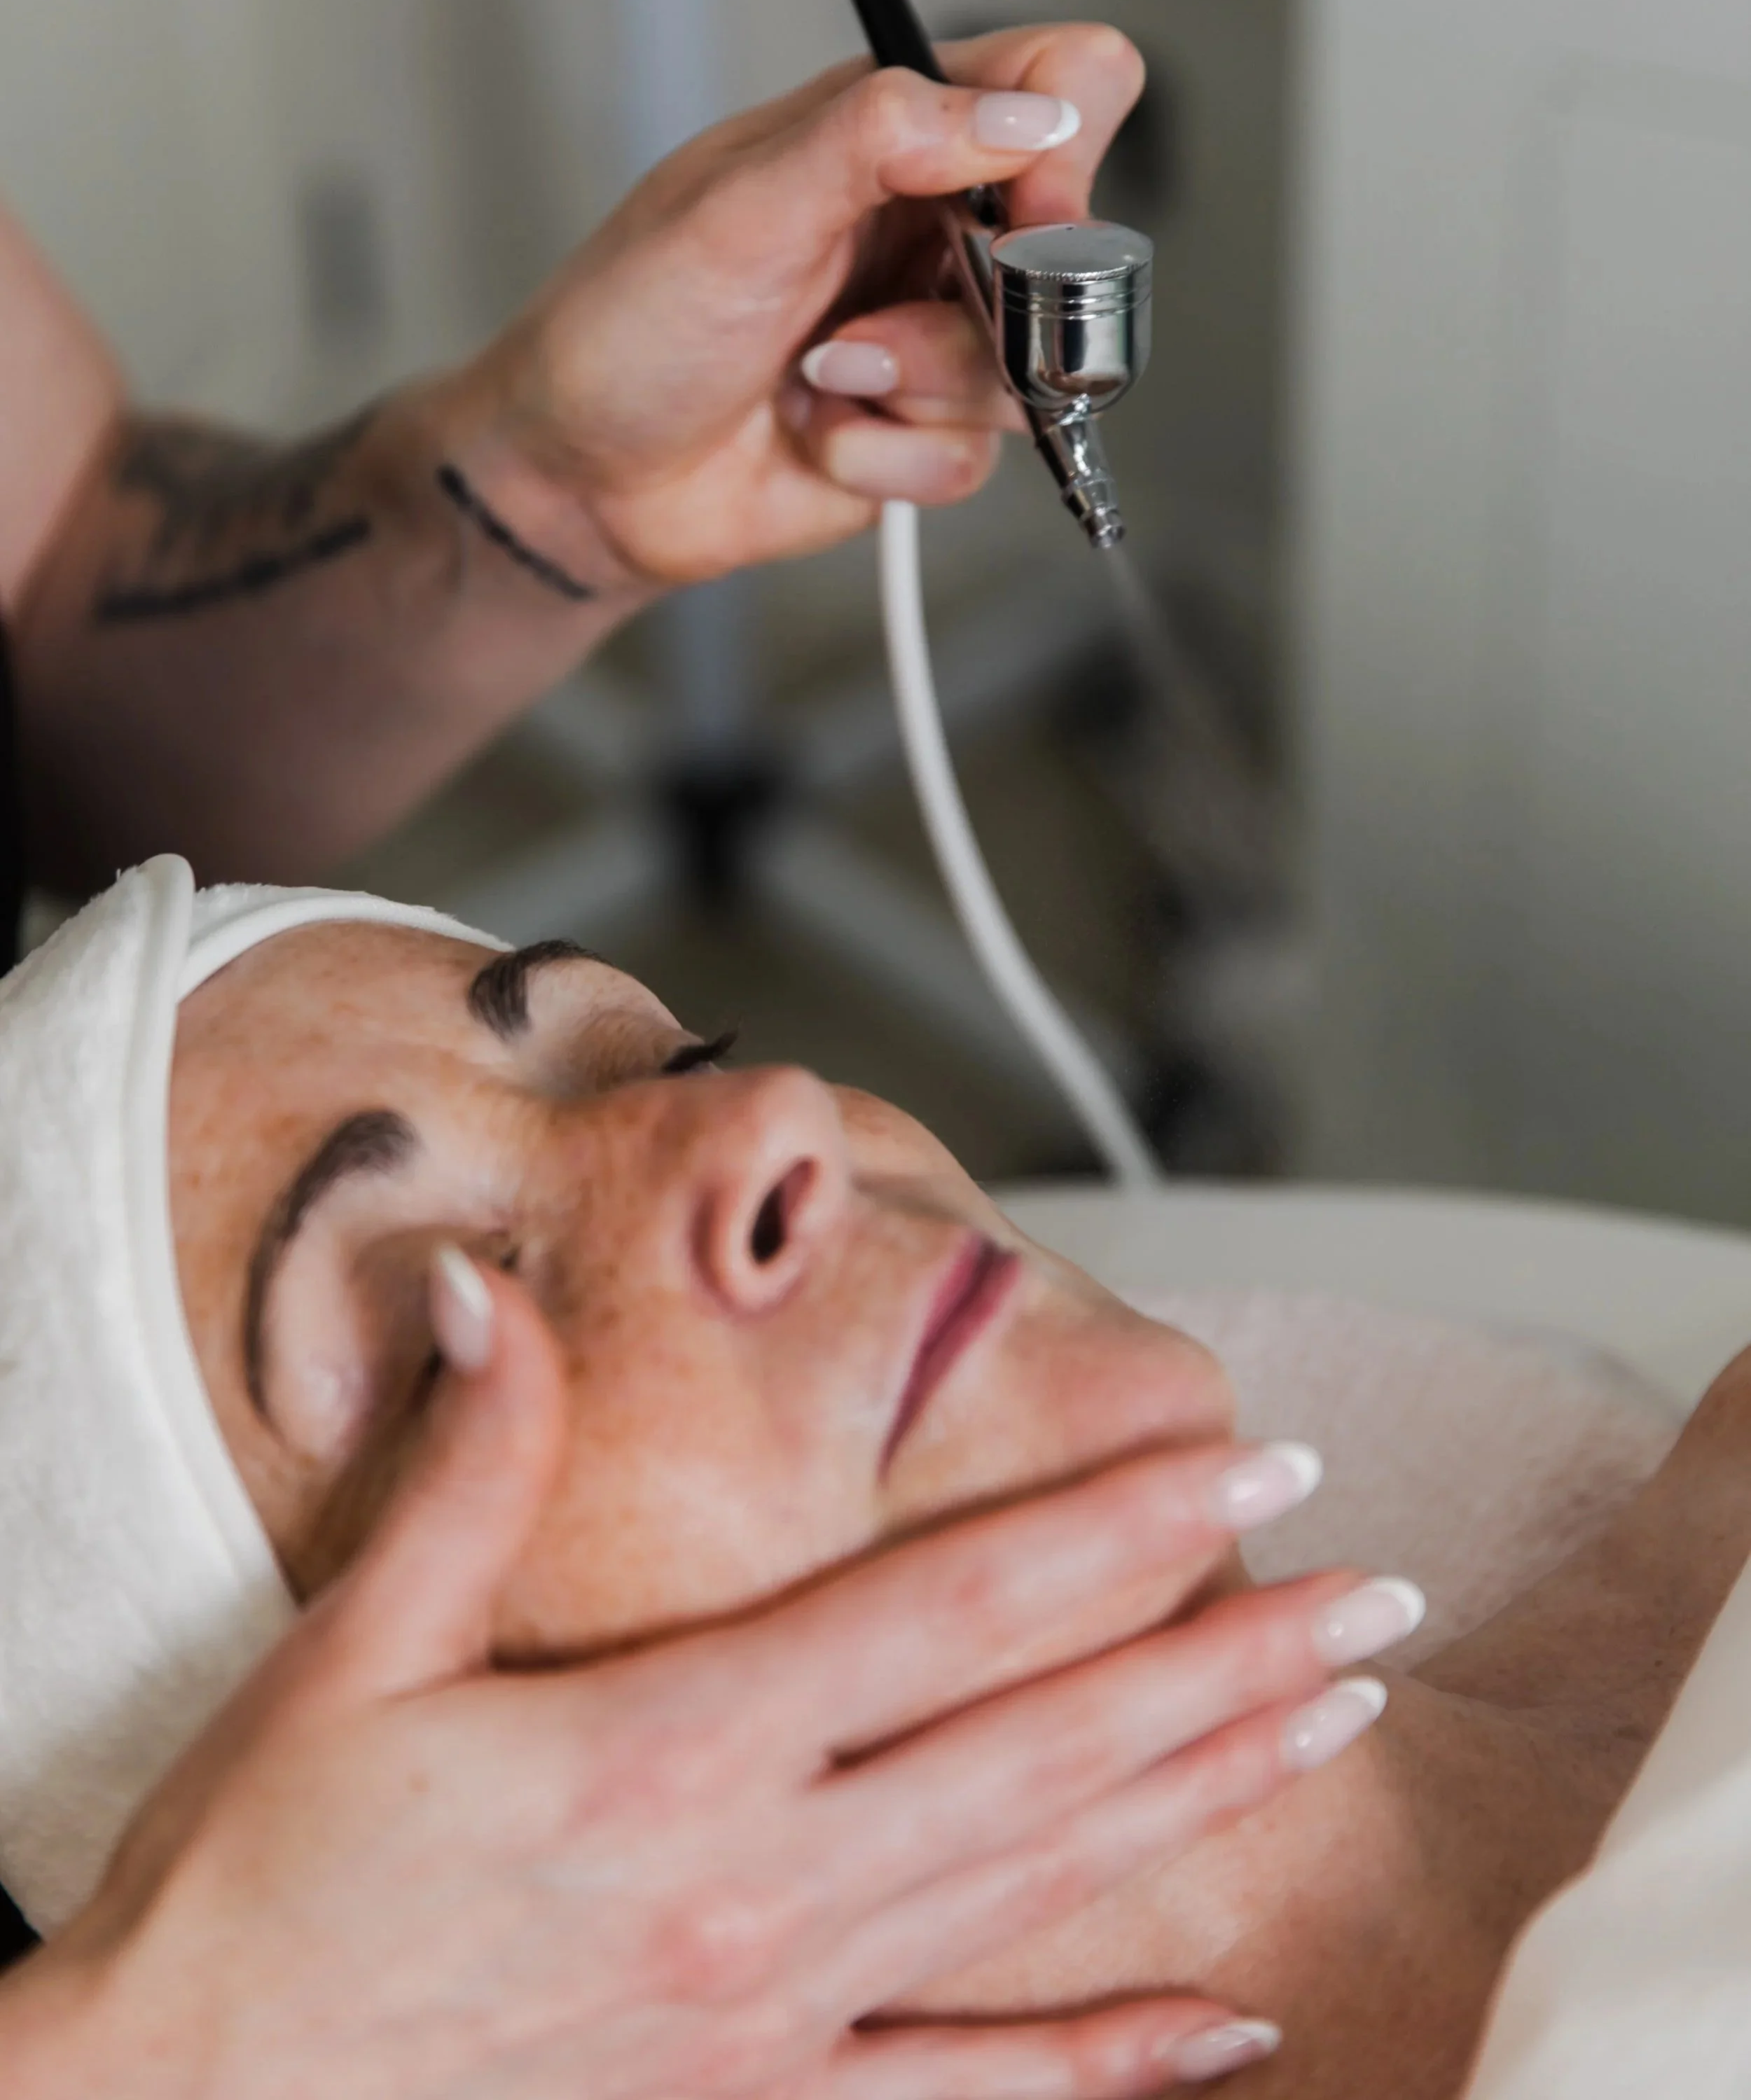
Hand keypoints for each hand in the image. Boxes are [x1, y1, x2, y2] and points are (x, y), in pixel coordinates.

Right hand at [5, 1277, 1372, 2099]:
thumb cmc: (255, 1888)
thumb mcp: (347, 1658)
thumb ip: (462, 1469)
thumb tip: (475, 1282)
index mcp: (668, 1747)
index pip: (950, 1610)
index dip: (1114, 1531)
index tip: (1248, 1471)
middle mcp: (755, 1883)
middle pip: (1044, 1747)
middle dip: (1224, 1657)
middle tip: (1374, 1593)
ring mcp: (772, 2018)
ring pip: (1040, 1889)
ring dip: (1201, 1797)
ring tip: (1334, 1724)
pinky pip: (968, 2097)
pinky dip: (1107, 2067)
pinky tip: (1226, 2040)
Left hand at [456, 24, 1144, 587]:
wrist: (582, 478)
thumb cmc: (627, 326)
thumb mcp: (741, 205)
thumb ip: (881, 136)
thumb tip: (1024, 114)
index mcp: (890, 135)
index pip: (1055, 82)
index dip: (1065, 140)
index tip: (1028, 206)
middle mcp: (922, 229)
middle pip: (1070, 246)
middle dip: (990, 300)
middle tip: (888, 319)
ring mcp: (927, 336)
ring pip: (1025, 366)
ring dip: (914, 383)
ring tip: (821, 376)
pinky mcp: (916, 433)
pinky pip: (971, 457)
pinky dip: (888, 457)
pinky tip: (817, 435)